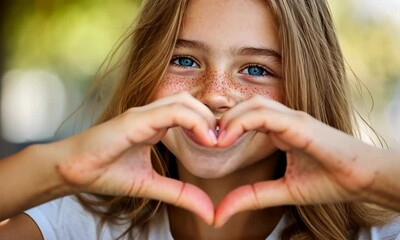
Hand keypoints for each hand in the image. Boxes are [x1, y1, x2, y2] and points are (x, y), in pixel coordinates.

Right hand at [53, 92, 216, 223]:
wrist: (73, 172)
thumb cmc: (107, 173)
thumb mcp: (152, 186)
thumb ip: (180, 194)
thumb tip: (209, 213)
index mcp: (155, 124)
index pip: (190, 112)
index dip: (209, 125)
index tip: (221, 146)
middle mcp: (150, 114)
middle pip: (191, 102)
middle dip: (212, 119)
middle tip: (224, 141)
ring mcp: (142, 114)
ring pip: (184, 102)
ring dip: (205, 118)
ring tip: (215, 141)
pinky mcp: (135, 120)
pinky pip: (170, 112)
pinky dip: (192, 121)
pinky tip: (204, 139)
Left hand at [214, 95, 385, 226]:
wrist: (363, 180)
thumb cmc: (329, 183)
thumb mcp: (282, 192)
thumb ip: (251, 197)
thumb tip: (219, 213)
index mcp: (280, 129)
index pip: (245, 117)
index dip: (224, 127)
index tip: (207, 146)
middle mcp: (284, 119)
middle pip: (244, 106)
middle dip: (221, 119)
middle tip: (203, 139)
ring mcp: (293, 118)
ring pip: (252, 104)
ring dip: (229, 119)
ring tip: (213, 140)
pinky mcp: (300, 123)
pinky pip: (266, 114)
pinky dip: (243, 122)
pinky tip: (227, 138)